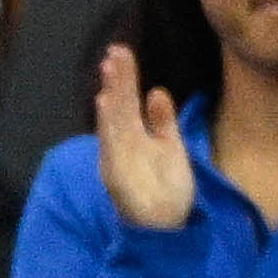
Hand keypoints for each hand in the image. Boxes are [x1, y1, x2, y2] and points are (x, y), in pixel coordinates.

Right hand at [93, 43, 197, 230]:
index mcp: (134, 136)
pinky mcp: (116, 174)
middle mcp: (122, 144)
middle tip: (115, 51)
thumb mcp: (170, 147)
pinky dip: (108, 124)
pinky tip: (107, 103)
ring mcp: (117, 158)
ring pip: (113, 121)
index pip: (127, 102)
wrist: (167, 225)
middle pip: (119, 106)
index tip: (121, 52)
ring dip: (112, 95)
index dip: (125, 79)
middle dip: (117, 80)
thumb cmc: (167, 188)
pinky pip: (112, 145)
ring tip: (110, 70)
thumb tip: (158, 91)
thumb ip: (163, 122)